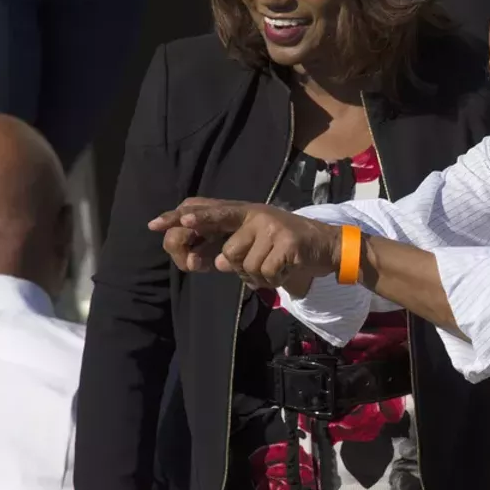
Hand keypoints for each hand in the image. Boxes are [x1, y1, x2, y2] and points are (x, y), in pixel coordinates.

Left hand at [154, 199, 339, 289]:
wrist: (326, 246)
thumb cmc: (282, 248)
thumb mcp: (251, 246)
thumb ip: (225, 252)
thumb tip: (208, 262)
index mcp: (244, 212)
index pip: (210, 210)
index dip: (187, 217)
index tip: (163, 222)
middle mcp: (256, 214)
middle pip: (227, 240)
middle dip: (219, 243)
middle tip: (202, 235)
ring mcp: (273, 226)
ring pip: (243, 264)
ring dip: (255, 274)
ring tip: (273, 265)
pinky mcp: (288, 242)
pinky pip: (264, 272)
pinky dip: (272, 279)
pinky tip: (284, 269)